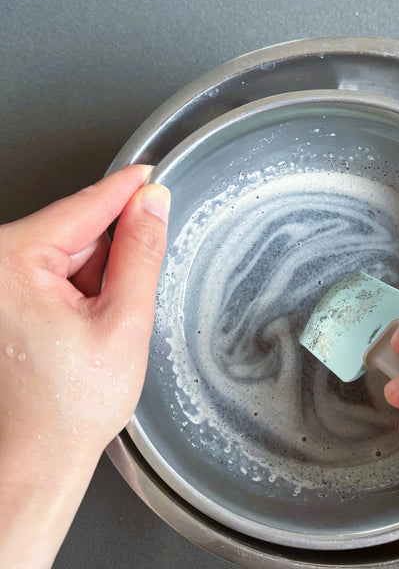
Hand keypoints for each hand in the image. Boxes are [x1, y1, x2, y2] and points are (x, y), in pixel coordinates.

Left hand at [0, 164, 168, 567]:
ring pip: (70, 252)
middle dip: (115, 250)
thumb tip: (153, 205)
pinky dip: (84, 287)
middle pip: (77, 230)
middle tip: (131, 294)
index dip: (127, 189)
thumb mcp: (125, 320)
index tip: (152, 174)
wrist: (39, 454)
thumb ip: (141, 253)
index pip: (84, 206)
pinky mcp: (7, 298)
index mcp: (12, 264)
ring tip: (105, 324)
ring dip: (100, 274)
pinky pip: (56, 273)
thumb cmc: (71, 404)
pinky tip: (91, 322)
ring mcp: (0, 283)